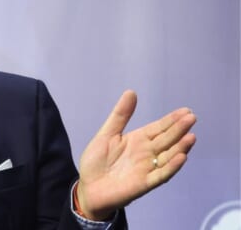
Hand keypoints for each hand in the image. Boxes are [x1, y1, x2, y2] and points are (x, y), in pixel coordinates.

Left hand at [76, 90, 196, 219]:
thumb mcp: (107, 134)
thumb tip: (131, 92)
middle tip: (192, 118)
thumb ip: (120, 115)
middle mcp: (146, 153)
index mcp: (138, 140)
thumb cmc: (96, 161)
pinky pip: (161, 175)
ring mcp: (147, 168)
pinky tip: (180, 157)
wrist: (88, 187)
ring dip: (180, 147)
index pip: (159, 128)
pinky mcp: (144, 183)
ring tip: (191, 136)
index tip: (186, 111)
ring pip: (168, 157)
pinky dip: (171, 167)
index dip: (171, 120)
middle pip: (166, 140)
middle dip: (179, 129)